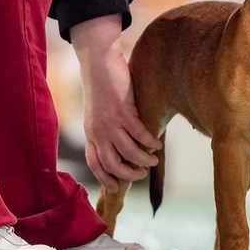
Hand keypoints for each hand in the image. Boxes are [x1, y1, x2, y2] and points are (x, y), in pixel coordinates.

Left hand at [70, 15, 161, 190]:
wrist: (98, 63)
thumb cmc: (102, 86)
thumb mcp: (98, 112)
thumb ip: (105, 128)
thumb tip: (119, 143)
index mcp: (91, 133)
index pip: (95, 163)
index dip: (105, 178)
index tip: (116, 187)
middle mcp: (98, 132)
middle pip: (112, 164)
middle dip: (129, 174)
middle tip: (142, 174)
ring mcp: (110, 123)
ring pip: (129, 152)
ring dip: (143, 161)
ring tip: (154, 160)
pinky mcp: (123, 111)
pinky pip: (140, 134)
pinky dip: (150, 142)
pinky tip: (158, 144)